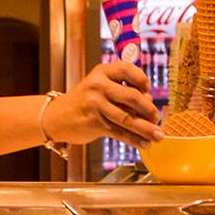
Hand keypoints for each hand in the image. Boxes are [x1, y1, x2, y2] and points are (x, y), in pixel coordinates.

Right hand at [43, 61, 163, 148]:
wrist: (56, 117)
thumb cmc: (83, 102)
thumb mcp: (98, 87)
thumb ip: (121, 91)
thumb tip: (149, 105)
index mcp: (101, 72)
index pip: (128, 70)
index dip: (142, 80)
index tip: (148, 90)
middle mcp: (98, 86)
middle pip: (132, 97)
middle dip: (149, 110)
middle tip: (156, 118)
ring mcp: (95, 105)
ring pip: (128, 118)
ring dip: (147, 129)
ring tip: (158, 136)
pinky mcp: (95, 123)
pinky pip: (120, 132)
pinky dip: (134, 140)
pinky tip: (144, 144)